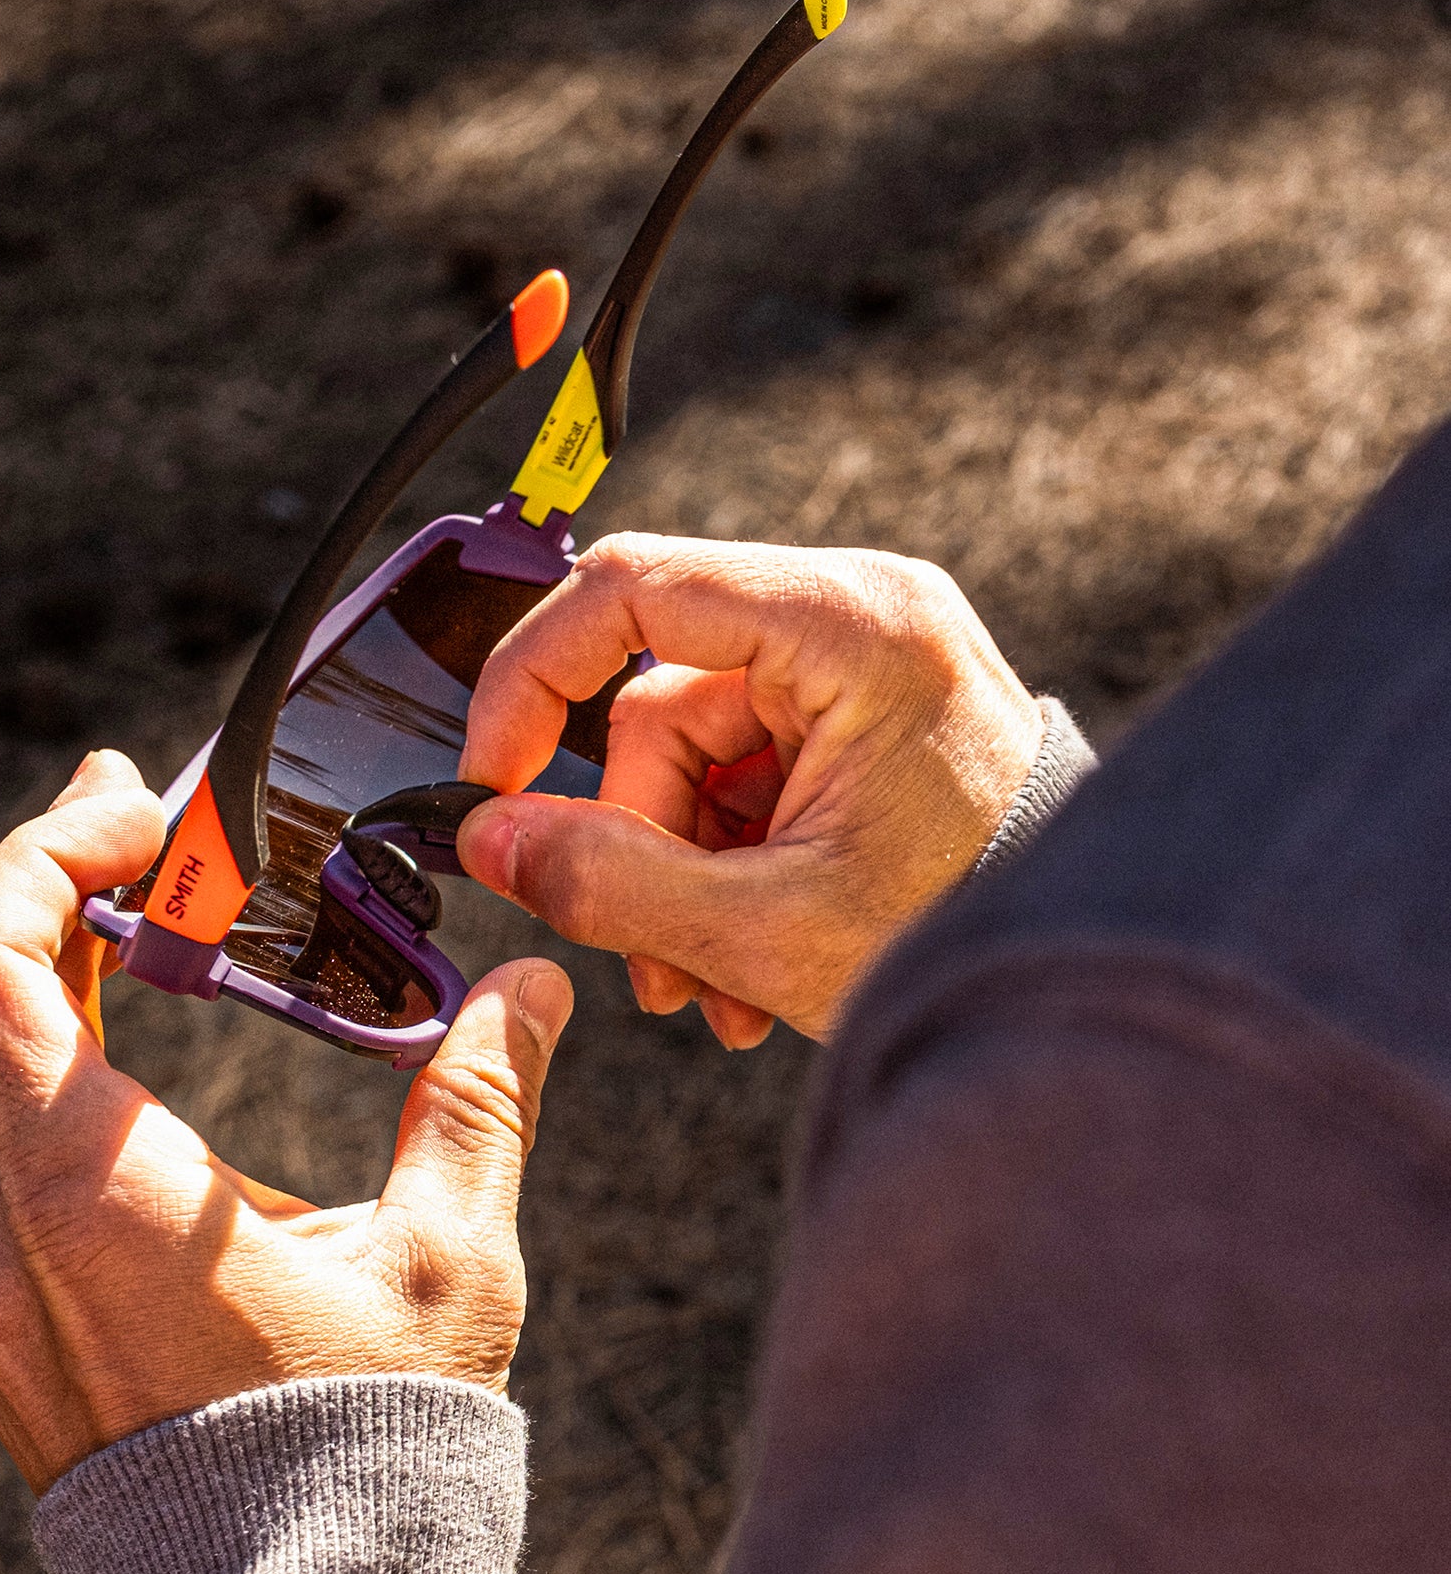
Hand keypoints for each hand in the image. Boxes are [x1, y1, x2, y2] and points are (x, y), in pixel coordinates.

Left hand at [0, 750, 572, 1492]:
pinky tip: (115, 1108)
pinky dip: (30, 1104)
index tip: (133, 806)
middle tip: (150, 832)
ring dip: (44, 1000)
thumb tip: (535, 989)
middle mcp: (1, 1227)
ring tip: (143, 944)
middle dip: (61, 894)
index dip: (42, 851)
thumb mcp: (445, 1258)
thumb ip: (479, 1100)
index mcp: (91, 1182)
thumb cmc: (363, 1443)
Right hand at [457, 536, 1040, 1046]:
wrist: (1088, 972)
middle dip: (637, 842)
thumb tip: (486, 838)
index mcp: (852, 625)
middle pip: (656, 705)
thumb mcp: (766, 928)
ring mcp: (852, 672)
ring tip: (714, 983)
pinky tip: (744, 957)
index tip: (494, 777)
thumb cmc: (971, 933)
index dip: (533, 678)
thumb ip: (607, 880)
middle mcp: (853, 620)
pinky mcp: (849, 723)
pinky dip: (720, 870)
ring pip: (685, 760)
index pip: (633, 590)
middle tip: (654, 957)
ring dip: (675, 878)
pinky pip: (734, 781)